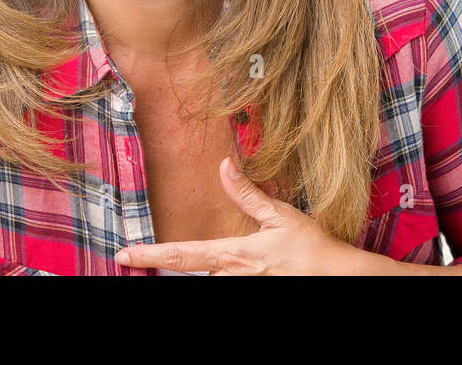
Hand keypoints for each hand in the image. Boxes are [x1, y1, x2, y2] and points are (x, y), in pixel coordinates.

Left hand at [114, 156, 367, 274]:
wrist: (336, 277)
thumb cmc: (311, 248)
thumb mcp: (279, 216)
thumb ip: (247, 193)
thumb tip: (225, 165)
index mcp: (233, 254)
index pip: (183, 255)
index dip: (151, 255)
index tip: (125, 254)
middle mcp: (230, 277)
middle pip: (186, 274)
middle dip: (159, 266)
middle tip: (128, 260)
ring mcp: (239, 289)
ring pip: (205, 281)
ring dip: (189, 272)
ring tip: (172, 262)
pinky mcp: (250, 295)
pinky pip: (224, 286)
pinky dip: (214, 276)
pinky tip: (209, 271)